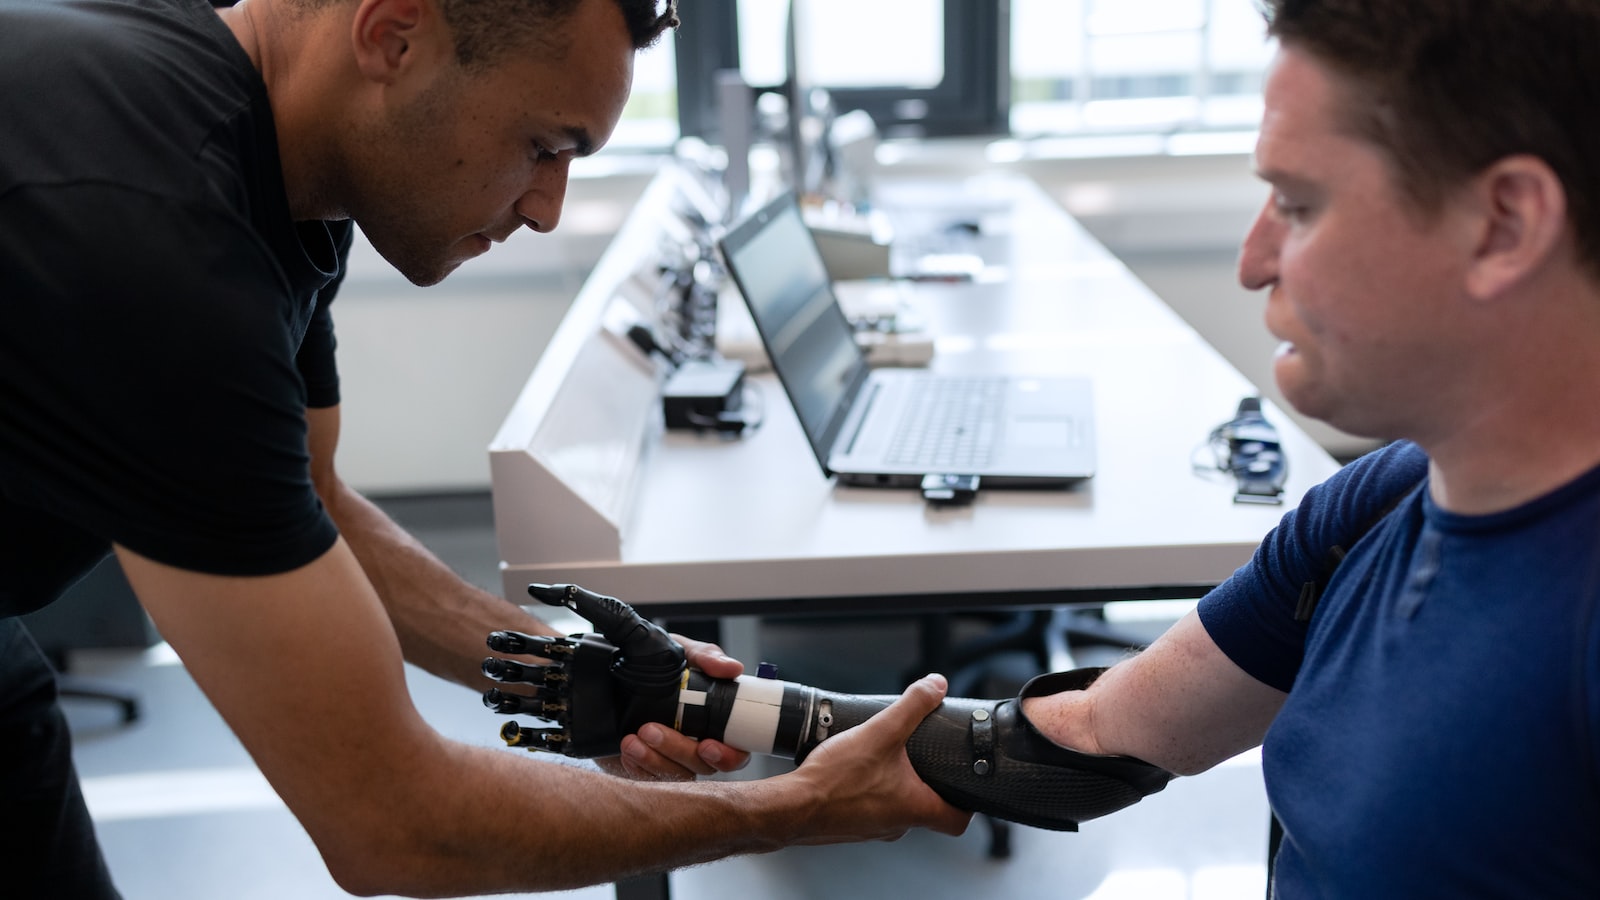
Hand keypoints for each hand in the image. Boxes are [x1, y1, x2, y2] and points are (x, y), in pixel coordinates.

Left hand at [605, 634, 751, 779]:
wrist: (623, 673)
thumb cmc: (664, 664)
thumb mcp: (684, 652)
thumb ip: (707, 656)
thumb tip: (732, 668)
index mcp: (718, 723)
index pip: (736, 753)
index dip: (727, 756)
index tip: (707, 745)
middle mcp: (700, 745)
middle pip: (701, 766)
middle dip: (677, 751)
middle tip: (651, 730)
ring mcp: (675, 760)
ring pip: (674, 775)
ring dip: (653, 761)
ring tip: (632, 741)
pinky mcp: (649, 767)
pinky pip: (648, 779)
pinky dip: (637, 767)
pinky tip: (627, 751)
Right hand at [785, 674, 971, 842]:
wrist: (791, 807)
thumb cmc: (835, 780)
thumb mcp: (880, 732)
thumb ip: (911, 707)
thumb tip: (936, 686)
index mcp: (914, 809)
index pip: (957, 821)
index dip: (967, 804)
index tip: (966, 787)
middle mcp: (896, 826)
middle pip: (925, 809)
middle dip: (925, 783)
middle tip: (922, 759)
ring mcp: (872, 829)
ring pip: (895, 807)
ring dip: (893, 785)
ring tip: (883, 759)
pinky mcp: (849, 826)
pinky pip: (869, 808)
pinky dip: (868, 791)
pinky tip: (853, 771)